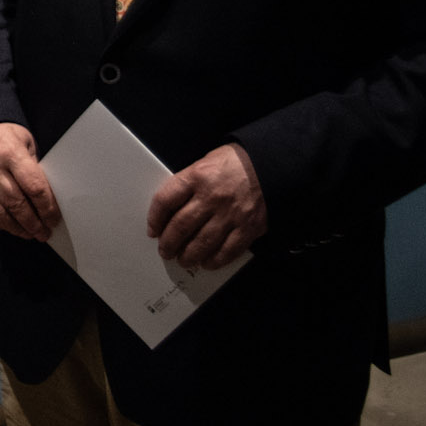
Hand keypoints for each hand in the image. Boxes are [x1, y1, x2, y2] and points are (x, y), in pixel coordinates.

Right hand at [0, 123, 61, 239]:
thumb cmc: (5, 135)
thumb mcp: (27, 144)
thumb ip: (35, 170)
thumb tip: (47, 199)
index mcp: (11, 153)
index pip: (34, 188)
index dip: (47, 208)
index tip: (53, 218)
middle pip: (16, 204)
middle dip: (33, 223)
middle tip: (43, 232)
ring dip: (16, 228)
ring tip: (28, 233)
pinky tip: (9, 226)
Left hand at [149, 143, 265, 269]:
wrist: (272, 163)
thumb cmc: (234, 162)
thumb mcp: (205, 162)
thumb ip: (188, 184)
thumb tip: (171, 210)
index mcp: (197, 176)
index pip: (165, 200)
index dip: (154, 218)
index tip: (152, 230)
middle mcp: (212, 197)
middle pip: (181, 226)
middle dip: (169, 243)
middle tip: (165, 250)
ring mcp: (231, 214)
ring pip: (202, 242)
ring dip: (188, 255)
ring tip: (183, 259)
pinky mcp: (249, 227)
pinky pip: (228, 250)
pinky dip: (215, 260)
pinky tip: (207, 262)